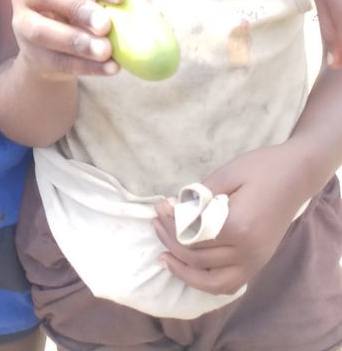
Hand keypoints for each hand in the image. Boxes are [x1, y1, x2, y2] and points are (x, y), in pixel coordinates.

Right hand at [11, 0, 124, 80]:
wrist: (48, 48)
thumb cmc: (72, 12)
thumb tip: (134, 3)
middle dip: (79, 8)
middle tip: (105, 24)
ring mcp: (22, 24)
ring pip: (44, 31)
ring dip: (78, 41)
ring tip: (106, 50)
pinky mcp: (30, 54)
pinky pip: (57, 61)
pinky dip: (86, 66)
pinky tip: (110, 67)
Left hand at [154, 145, 306, 294]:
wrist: (296, 176)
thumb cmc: (261, 168)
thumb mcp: (227, 173)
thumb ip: (199, 195)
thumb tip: (171, 208)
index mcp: (238, 226)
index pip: (192, 235)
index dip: (171, 223)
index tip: (160, 207)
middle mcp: (247, 251)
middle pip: (197, 257)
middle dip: (171, 240)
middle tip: (156, 221)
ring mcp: (255, 261)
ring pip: (211, 281)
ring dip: (184, 271)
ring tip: (163, 256)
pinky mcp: (258, 263)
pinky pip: (229, 284)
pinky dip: (206, 282)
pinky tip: (189, 270)